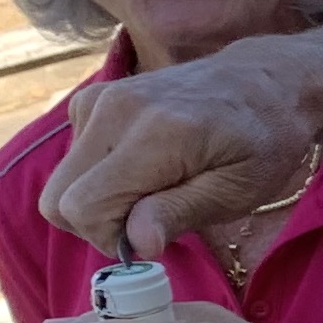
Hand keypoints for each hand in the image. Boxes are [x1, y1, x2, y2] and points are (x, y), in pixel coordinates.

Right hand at [39, 37, 322, 256]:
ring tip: (155, 189)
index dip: (110, 239)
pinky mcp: (93, 98)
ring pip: (62, 182)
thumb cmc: (263, 142)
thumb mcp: (239, 189)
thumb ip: (182, 213)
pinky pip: (72, 158)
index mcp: (157, 134)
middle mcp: (117, 109)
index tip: (152, 238)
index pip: (85, 207)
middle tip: (150, 221)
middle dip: (98, 225)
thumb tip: (136, 242)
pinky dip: (98, 175)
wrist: (264, 80)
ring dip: (99, 200)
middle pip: (59, 199)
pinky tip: (143, 167)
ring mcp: (100, 98)